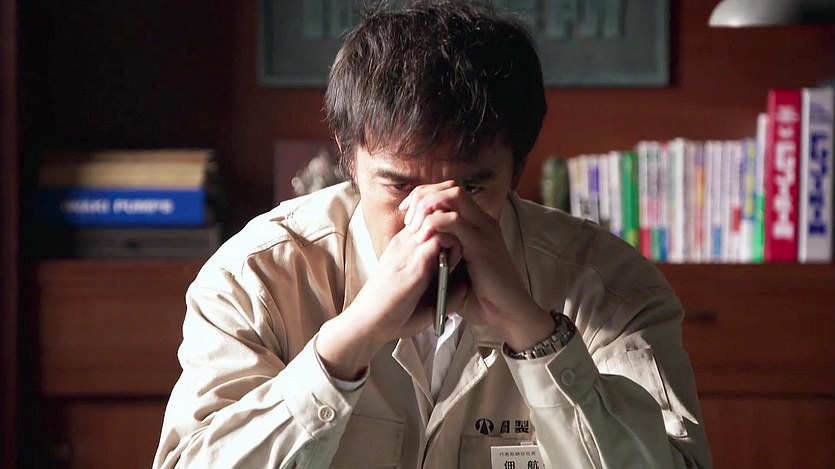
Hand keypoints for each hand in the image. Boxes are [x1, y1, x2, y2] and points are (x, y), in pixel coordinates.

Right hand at [316, 198, 459, 379]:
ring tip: (464, 252)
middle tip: (466, 241)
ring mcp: (408, 251)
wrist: (365, 324)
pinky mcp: (414, 265)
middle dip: (453, 222)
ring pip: (437, 221)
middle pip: (431, 211)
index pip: (425, 217)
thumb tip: (463, 286)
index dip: (445, 223)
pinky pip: (439, 239)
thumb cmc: (389, 313)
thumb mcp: (414, 293)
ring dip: (456, 233)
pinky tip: (459, 261)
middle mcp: (403, 242)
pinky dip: (454, 246)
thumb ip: (437, 287)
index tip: (459, 241)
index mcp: (401, 246)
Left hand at [399, 181, 553, 350]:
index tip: (406, 214)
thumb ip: (440, 251)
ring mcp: (484, 230)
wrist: (507, 314)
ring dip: (427, 207)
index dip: (423, 196)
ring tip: (414, 228)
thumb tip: (412, 245)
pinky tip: (423, 241)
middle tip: (407, 219)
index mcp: (476, 223)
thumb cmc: (480, 295)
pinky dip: (433, 225)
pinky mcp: (482, 244)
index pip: (447, 190)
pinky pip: (454, 221)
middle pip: (449, 187)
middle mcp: (482, 221)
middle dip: (422, 197)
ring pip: (453, 196)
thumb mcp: (455, 268)